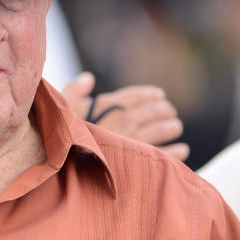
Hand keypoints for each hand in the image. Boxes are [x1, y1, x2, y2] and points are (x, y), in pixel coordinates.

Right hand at [61, 72, 188, 160]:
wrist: (57, 161)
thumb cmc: (56, 134)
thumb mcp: (61, 106)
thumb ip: (74, 90)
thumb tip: (87, 78)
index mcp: (107, 105)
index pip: (134, 96)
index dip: (149, 95)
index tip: (160, 95)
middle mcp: (122, 120)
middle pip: (152, 111)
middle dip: (163, 110)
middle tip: (169, 111)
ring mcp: (131, 141)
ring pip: (160, 130)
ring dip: (171, 126)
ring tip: (176, 126)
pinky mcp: (137, 162)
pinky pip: (164, 155)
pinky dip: (176, 152)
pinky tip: (183, 149)